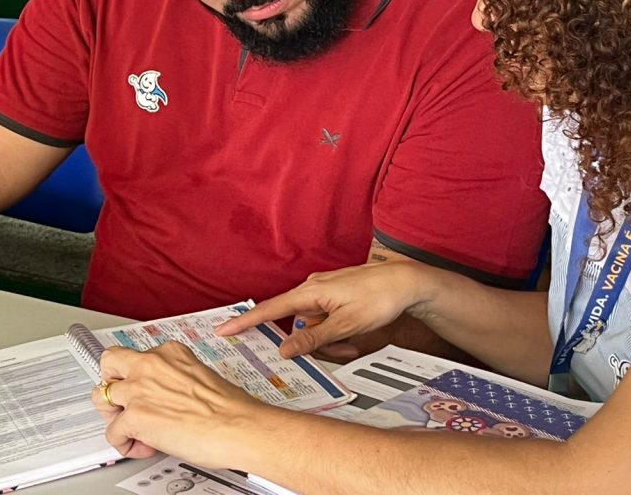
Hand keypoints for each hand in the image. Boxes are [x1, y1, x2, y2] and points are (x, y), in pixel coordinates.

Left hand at [90, 341, 265, 468]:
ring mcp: (140, 389)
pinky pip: (112, 432)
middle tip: (122, 401)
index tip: (139, 387)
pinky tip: (145, 447)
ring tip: (133, 428)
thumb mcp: (200, 376)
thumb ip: (174, 379)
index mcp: (170, 352)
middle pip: (109, 362)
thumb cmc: (230, 408)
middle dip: (110, 382)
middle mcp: (151, 364)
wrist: (238, 426)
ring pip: (100, 396)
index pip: (137, 356)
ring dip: (114, 415)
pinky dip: (125, 444)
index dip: (136, 376)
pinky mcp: (136, 417)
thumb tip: (165, 396)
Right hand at [214, 262, 431, 357]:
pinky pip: (326, 319)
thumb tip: (284, 350)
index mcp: (310, 292)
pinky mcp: (336, 295)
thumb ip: (314, 338)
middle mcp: (313, 288)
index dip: (245, 321)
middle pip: (297, 324)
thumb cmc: (379, 297)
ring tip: (353, 343)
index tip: (223, 329)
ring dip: (328, 340)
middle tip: (340, 349)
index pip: (270, 310)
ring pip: (314, 325)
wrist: (407, 281)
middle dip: (312, 343)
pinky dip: (336, 332)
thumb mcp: (346, 325)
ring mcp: (325, 291)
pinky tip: (354, 336)